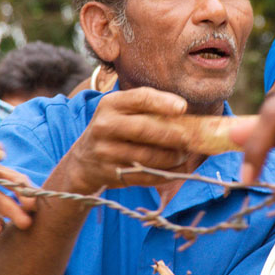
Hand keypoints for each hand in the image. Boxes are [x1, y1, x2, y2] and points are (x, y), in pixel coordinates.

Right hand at [62, 87, 193, 193]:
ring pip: (148, 156)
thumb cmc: (115, 130)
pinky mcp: (112, 174)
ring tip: (184, 154)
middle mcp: (105, 126)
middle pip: (146, 129)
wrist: (84, 162)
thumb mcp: (122, 112)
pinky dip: (166, 174)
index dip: (163, 102)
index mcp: (111, 104)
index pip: (140, 98)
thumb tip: (187, 113)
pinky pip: (145, 176)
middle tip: (191, 139)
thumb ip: (149, 108)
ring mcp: (106, 152)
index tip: (183, 108)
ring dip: (173, 157)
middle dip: (174, 135)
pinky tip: (178, 169)